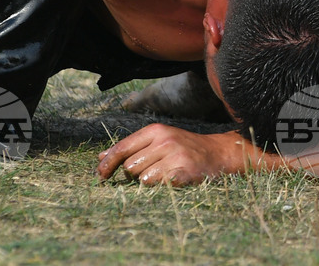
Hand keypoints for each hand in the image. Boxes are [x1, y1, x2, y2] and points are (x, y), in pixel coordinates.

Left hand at [96, 124, 256, 185]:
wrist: (219, 154)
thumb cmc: (184, 148)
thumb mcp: (158, 141)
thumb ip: (131, 147)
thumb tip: (101, 157)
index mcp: (156, 131)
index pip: (122, 147)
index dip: (107, 163)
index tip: (100, 176)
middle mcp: (164, 140)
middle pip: (129, 166)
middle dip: (134, 173)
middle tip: (152, 170)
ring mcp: (175, 155)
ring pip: (142, 178)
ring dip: (148, 181)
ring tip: (164, 174)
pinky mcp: (184, 171)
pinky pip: (158, 185)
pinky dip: (161, 187)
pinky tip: (172, 181)